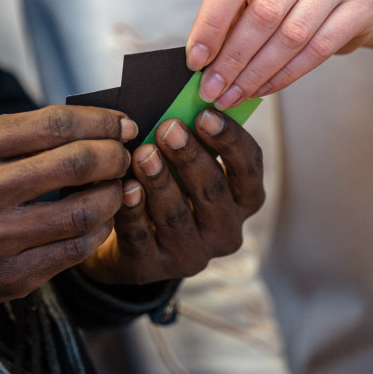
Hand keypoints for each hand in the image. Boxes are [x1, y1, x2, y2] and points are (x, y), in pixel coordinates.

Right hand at [0, 106, 135, 306]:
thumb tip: (96, 124)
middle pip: (76, 163)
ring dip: (113, 194)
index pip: (56, 125)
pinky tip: (101, 219)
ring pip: (83, 210)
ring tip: (117, 187)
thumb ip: (25, 133)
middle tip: (123, 155)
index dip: (101, 122)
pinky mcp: (11, 275)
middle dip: (114, 156)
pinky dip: (100, 229)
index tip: (122, 124)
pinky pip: (75, 248)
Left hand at [79, 109, 264, 284]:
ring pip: (177, 216)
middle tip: (169, 128)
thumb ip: (187, 137)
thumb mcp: (182, 162)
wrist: (123, 235)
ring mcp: (191, 255)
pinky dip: (133, 210)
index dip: (231, 140)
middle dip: (191, 157)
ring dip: (160, 182)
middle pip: (214, 192)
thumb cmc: (163, 183)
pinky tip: (125, 188)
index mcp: (243, 201)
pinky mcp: (152, 269)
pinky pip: (142, 237)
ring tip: (143, 153)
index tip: (206, 114)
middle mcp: (225, 232)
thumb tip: (177, 105)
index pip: (249, 170)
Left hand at [186, 0, 372, 108]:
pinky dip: (285, 75)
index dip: (210, 24)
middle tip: (213, 87)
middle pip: (264, 13)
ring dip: (257, 73)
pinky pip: (318, 49)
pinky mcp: (362, 3)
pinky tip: (264, 88)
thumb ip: (231, 15)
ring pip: (291, 35)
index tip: (196, 59)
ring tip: (235, 94)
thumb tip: (202, 60)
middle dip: (233, 58)